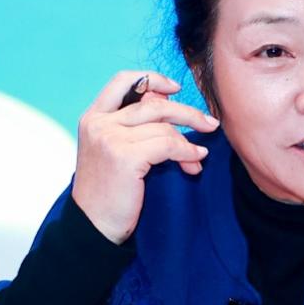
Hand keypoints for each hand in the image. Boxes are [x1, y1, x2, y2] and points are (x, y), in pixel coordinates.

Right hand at [71, 70, 218, 243]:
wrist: (93, 225)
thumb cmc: (109, 191)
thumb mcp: (114, 151)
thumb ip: (134, 128)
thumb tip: (172, 108)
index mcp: (93, 117)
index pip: (122, 81)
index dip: (153, 79)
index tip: (176, 88)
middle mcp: (99, 123)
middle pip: (153, 103)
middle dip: (187, 113)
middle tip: (210, 124)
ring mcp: (110, 138)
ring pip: (164, 126)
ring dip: (189, 141)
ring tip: (199, 156)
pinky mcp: (125, 156)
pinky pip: (169, 145)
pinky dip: (187, 152)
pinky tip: (195, 160)